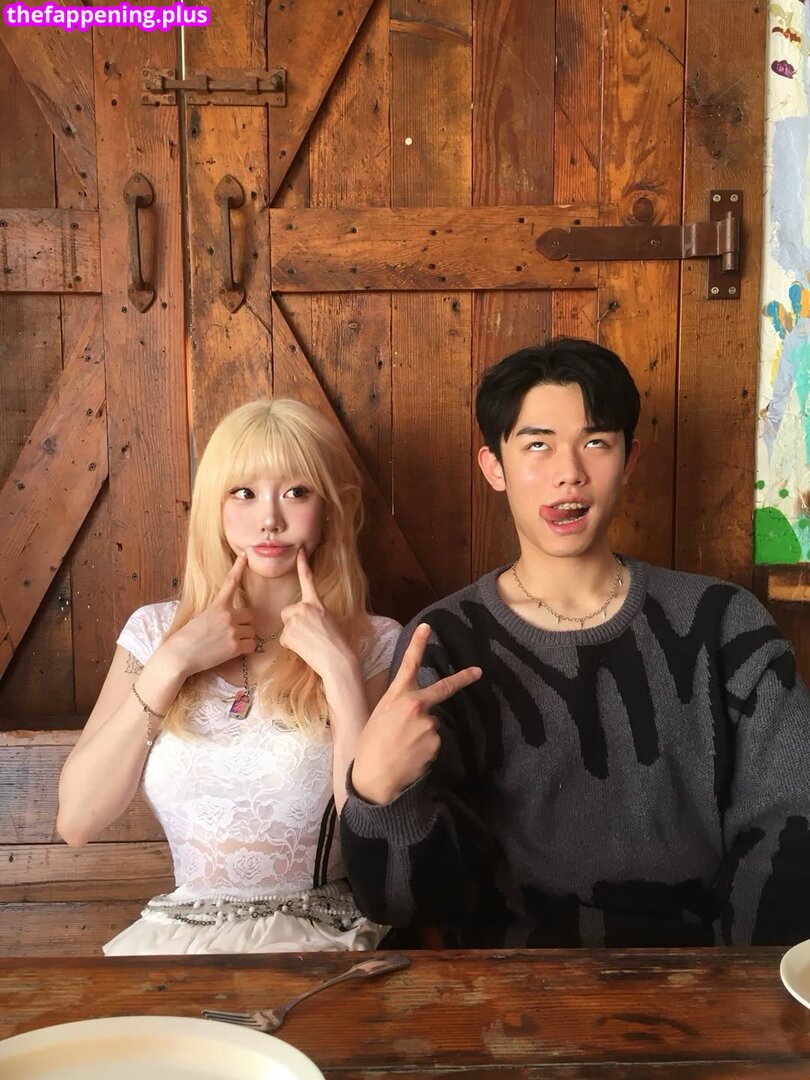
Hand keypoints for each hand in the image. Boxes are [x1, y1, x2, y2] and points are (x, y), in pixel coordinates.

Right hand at [162, 552, 256, 676]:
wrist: (179, 656)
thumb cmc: (184, 639)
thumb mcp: (199, 618)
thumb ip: (216, 614)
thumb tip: (227, 618)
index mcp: (217, 606)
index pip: (230, 582)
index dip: (239, 567)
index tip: (245, 556)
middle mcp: (228, 615)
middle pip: (250, 615)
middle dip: (245, 624)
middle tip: (233, 632)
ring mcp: (232, 630)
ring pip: (252, 632)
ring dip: (245, 637)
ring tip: (229, 644)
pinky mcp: (235, 647)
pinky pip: (252, 646)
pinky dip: (246, 649)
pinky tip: (234, 652)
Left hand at [279, 548, 352, 679]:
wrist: (338, 661)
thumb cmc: (337, 644)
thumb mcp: (328, 621)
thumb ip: (313, 614)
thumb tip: (299, 619)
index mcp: (318, 603)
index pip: (308, 579)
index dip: (303, 563)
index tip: (299, 550)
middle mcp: (304, 607)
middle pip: (288, 612)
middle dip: (293, 623)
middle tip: (310, 635)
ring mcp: (295, 620)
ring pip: (286, 626)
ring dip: (293, 635)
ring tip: (310, 643)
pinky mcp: (288, 633)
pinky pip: (284, 639)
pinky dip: (291, 646)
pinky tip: (305, 649)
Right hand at [351, 623, 481, 804]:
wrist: (374, 777)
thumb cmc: (370, 746)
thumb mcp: (379, 716)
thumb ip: (399, 705)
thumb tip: (415, 706)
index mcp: (397, 696)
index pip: (409, 665)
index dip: (418, 645)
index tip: (427, 627)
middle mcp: (416, 706)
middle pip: (444, 688)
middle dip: (463, 678)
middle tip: (478, 671)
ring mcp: (428, 724)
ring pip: (432, 723)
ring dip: (422, 732)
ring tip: (403, 745)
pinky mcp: (436, 742)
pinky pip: (434, 741)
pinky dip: (425, 747)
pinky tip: (411, 755)